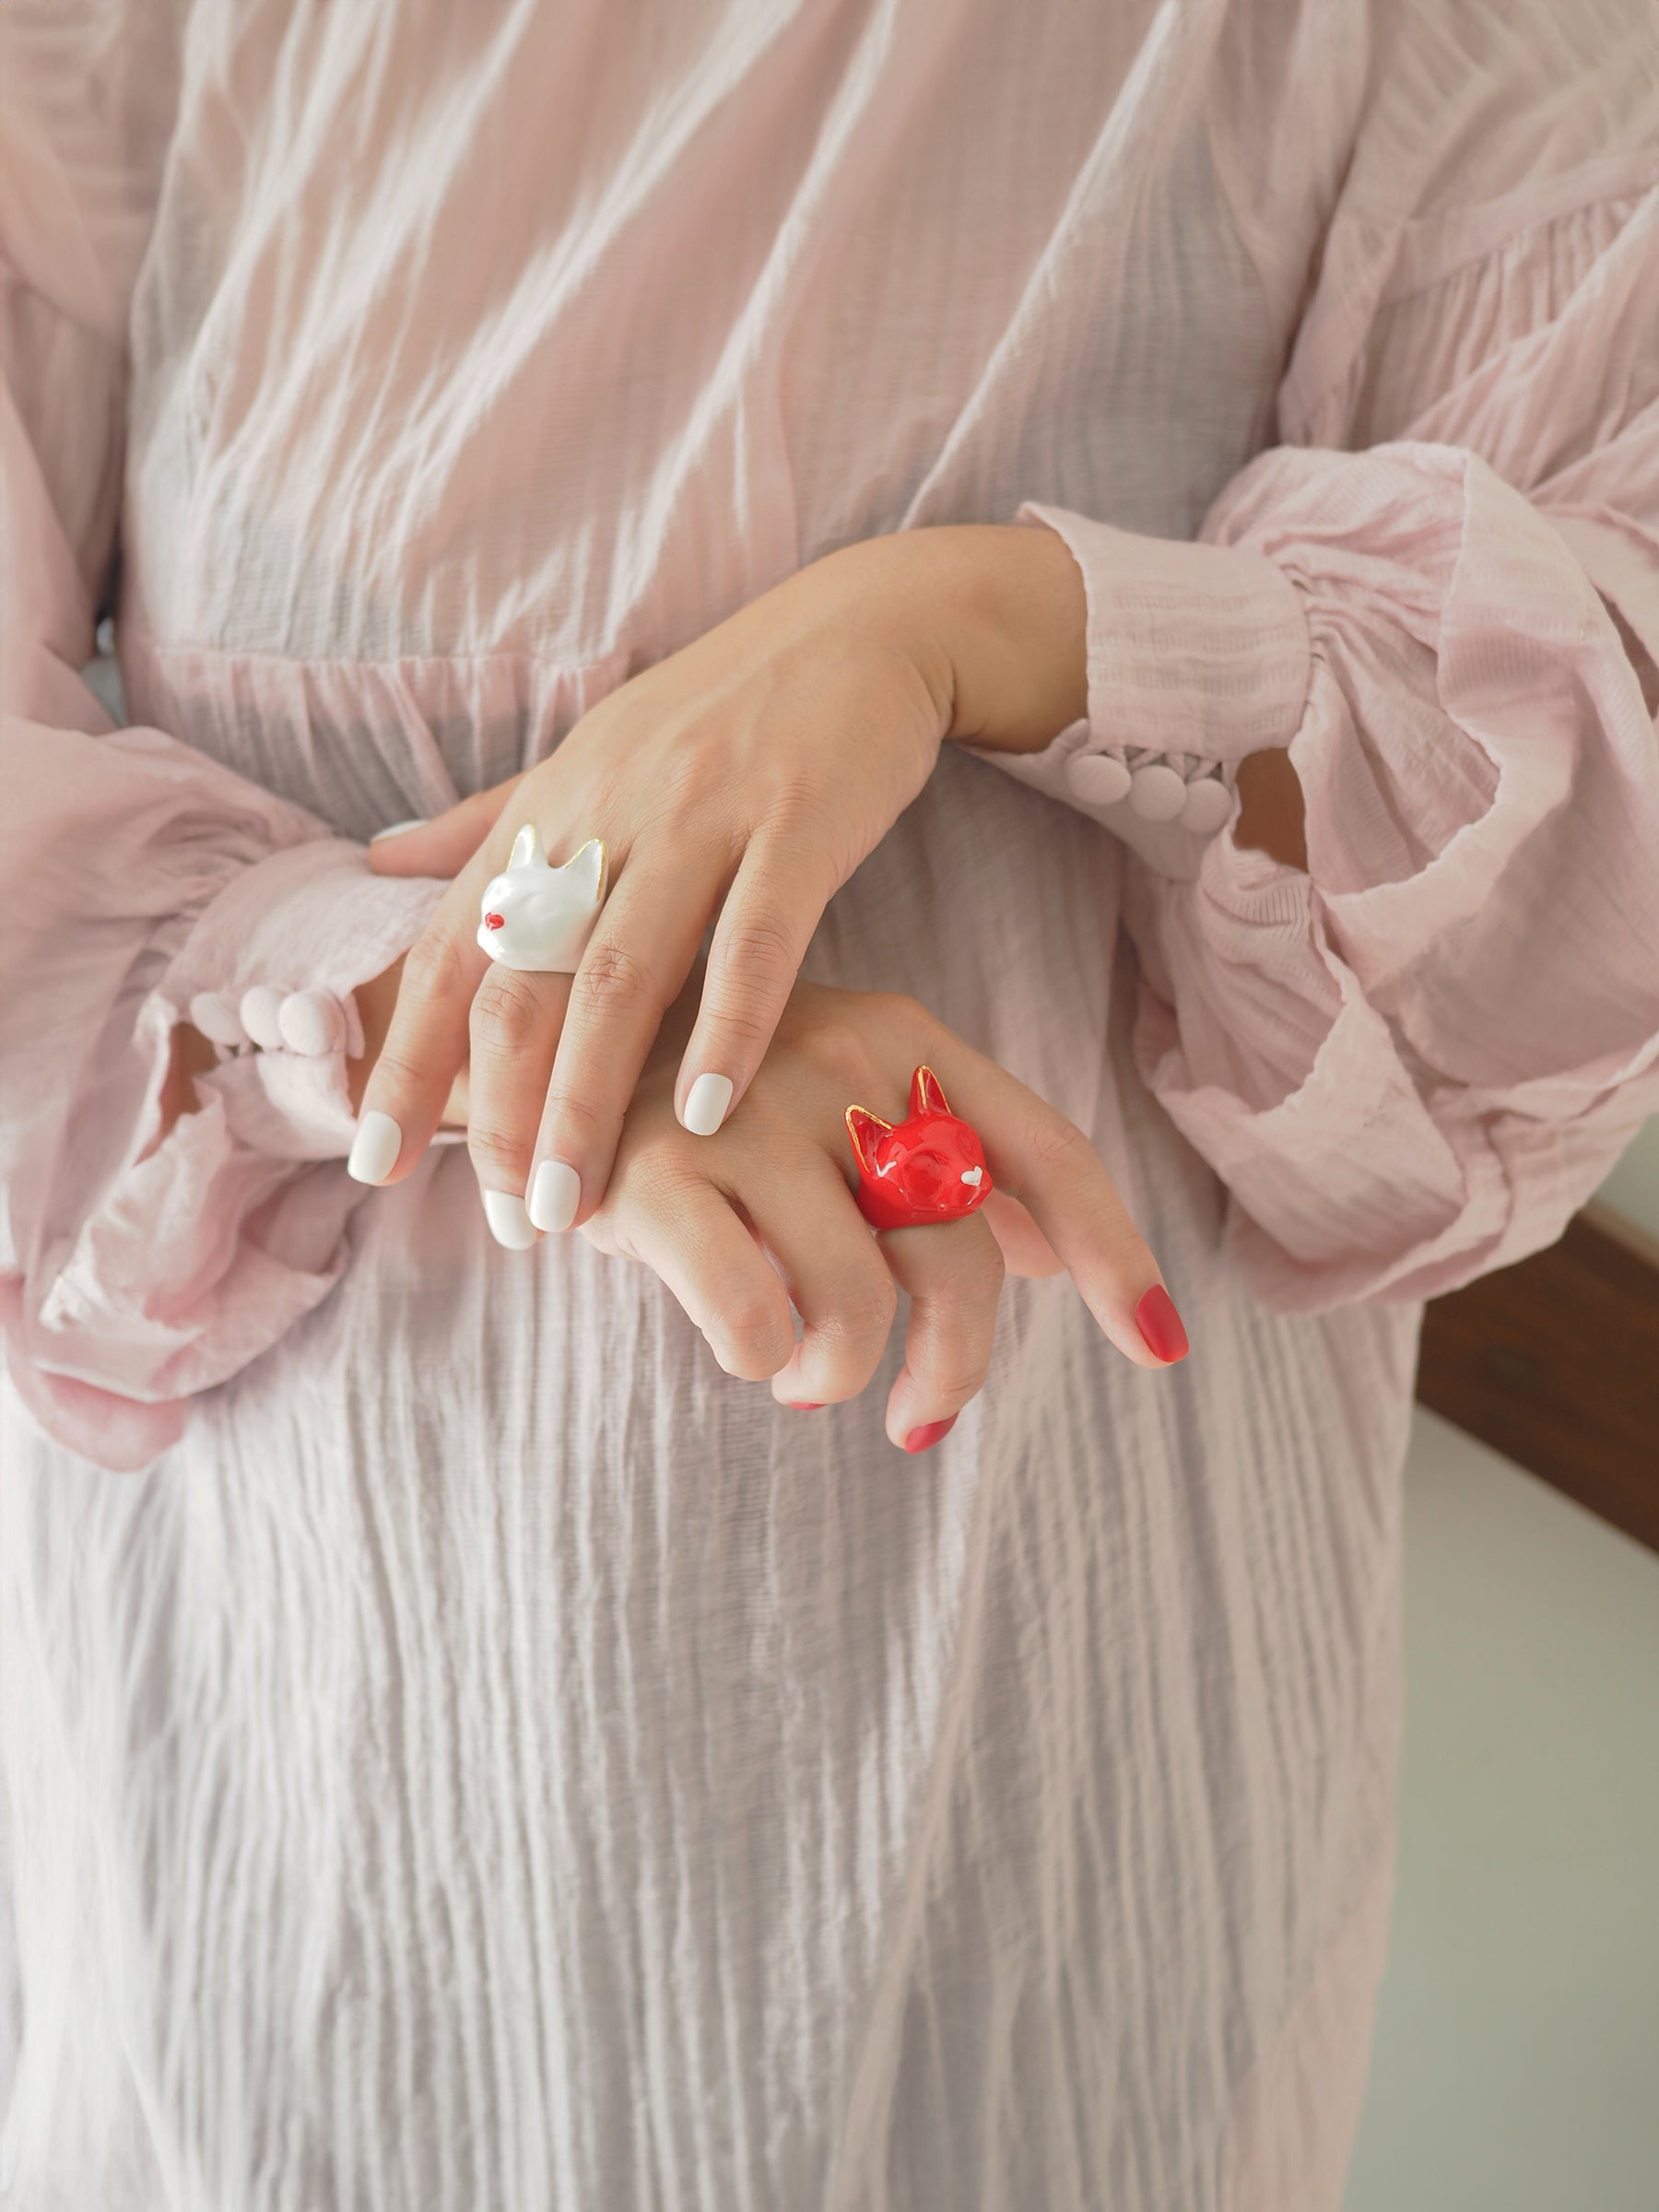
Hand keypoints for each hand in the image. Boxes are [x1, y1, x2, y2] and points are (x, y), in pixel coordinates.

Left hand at [359, 524, 1090, 1238]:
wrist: (860, 627)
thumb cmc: (721, 711)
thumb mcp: (588, 755)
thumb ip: (485, 823)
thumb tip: (373, 861)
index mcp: (549, 807)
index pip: (448, 948)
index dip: (404, 1057)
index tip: (374, 1161)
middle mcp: (606, 810)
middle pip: (524, 978)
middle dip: (500, 1109)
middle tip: (503, 1218)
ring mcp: (703, 814)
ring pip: (623, 973)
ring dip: (589, 1097)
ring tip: (574, 1200)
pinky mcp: (798, 822)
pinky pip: (756, 940)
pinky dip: (726, 1030)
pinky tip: (705, 1114)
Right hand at [576, 974, 1186, 1448]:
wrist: (530, 1048)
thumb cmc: (706, 1095)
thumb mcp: (836, 1107)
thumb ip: (942, 1167)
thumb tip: (1055, 1257)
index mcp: (901, 1038)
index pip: (1043, 1153)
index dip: (1116, 1254)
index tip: (1163, 1347)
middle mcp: (837, 1059)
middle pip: (963, 1255)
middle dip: (955, 1366)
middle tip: (916, 1418)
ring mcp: (745, 1109)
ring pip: (862, 1299)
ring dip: (843, 1374)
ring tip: (806, 1377)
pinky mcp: (654, 1172)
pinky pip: (755, 1316)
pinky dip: (764, 1357)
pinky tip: (742, 1348)